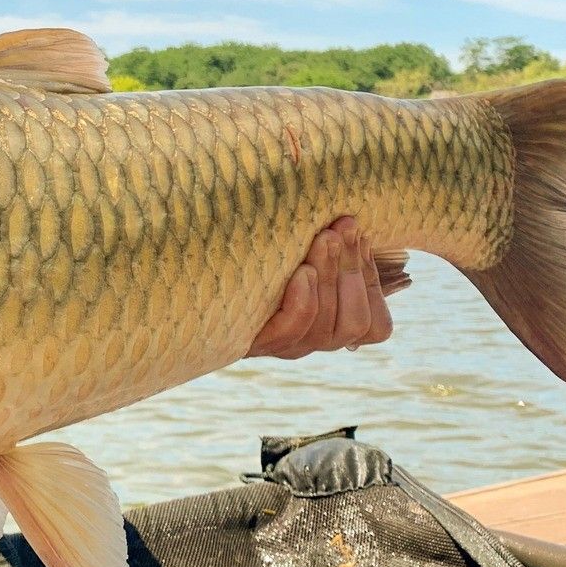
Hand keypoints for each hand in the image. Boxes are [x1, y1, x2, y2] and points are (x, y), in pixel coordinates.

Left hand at [247, 217, 394, 359]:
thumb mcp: (297, 249)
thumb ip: (331, 243)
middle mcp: (312, 343)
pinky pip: (290, 331)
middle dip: (351, 270)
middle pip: (353, 324)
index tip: (361, 235)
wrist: (190, 282)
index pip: (375, 325)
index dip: (372, 281)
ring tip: (323, 240)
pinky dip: (302, 301)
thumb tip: (354, 218)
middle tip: (342, 228)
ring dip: (330, 277)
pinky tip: (301, 273)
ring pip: (326, 327)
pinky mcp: (253, 344)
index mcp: (333, 326)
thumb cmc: (255, 254)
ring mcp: (284, 347)